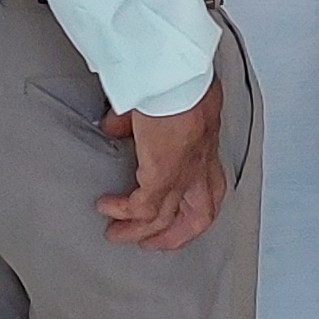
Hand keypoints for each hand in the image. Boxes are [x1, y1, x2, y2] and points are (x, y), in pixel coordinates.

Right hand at [93, 75, 228, 249]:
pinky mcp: (162, 174)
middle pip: (198, 217)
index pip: (210, 187)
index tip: (177, 216)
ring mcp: (183, 173)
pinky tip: (107, 207)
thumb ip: (140, 118)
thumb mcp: (163, 100)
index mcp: (205, 146)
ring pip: (165, 218)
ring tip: (116, 233)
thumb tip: (115, 125)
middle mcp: (200, 165)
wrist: (176, 74)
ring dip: (139, 230)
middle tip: (151, 243)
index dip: (194, 206)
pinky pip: (143, 206)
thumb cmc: (177, 78)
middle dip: (175, 235)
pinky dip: (124, 211)